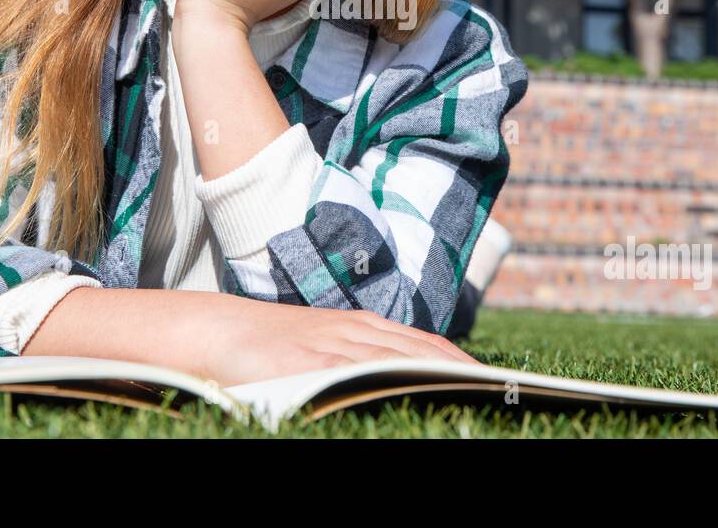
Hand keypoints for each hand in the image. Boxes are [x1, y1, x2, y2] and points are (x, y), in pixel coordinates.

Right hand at [194, 293, 482, 387]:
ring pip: (398, 358)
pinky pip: (355, 369)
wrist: (222, 329)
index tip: (490, 378)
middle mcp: (357, 331)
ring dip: (434, 373)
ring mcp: (335, 345)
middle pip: (422, 351)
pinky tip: (408, 387)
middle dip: (459, 370)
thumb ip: (362, 353)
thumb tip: (401, 375)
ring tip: (469, 390)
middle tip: (495, 388)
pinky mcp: (311, 360)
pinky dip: (386, 378)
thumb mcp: (326, 342)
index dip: (461, 361)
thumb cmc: (274, 342)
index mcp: (365, 327)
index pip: (427, 345)